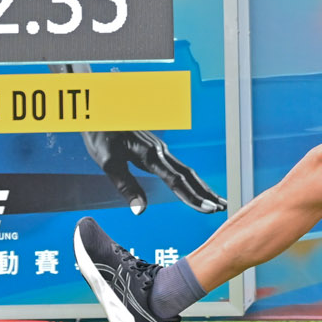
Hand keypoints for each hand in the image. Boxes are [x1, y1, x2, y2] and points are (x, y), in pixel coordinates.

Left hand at [82, 130, 226, 214]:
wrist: (98, 110)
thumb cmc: (100, 135)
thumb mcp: (108, 163)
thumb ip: (126, 186)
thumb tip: (140, 210)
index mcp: (151, 155)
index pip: (177, 180)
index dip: (193, 197)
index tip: (208, 209)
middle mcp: (160, 151)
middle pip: (189, 175)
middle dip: (206, 193)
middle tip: (223, 208)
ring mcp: (160, 149)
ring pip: (187, 171)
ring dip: (202, 187)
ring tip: (217, 201)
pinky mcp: (155, 149)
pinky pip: (179, 167)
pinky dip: (191, 180)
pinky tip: (195, 186)